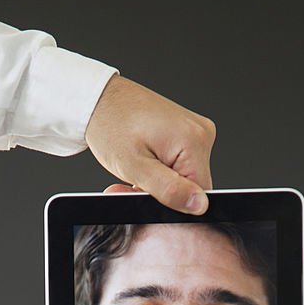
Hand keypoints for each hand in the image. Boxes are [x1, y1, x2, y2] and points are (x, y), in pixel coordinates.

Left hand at [85, 74, 214, 214]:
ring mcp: (196, 131)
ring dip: (159, 182)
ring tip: (136, 169)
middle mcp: (202, 134)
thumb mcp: (135, 166)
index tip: (146, 191)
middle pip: (191, 186)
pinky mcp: (187, 132)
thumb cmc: (111, 125)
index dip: (172, 203)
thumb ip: (169, 189)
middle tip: (135, 183)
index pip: (199, 195)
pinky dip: (161, 170)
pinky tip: (144, 161)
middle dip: (162, 193)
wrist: (101, 99)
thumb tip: (199, 205)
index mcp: (195, 142)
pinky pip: (180, 164)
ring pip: (184, 178)